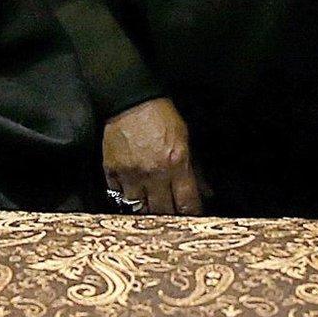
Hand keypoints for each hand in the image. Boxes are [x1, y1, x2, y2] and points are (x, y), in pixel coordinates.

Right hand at [102, 97, 206, 215]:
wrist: (130, 101)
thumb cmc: (161, 117)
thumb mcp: (186, 140)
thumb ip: (195, 169)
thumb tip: (206, 192)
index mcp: (176, 165)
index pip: (187, 203)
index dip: (191, 213)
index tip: (190, 215)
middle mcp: (153, 173)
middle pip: (162, 211)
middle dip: (168, 215)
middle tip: (170, 213)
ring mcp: (130, 173)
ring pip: (138, 207)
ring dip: (145, 208)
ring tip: (149, 207)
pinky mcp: (111, 169)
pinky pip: (117, 194)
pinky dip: (124, 196)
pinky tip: (131, 194)